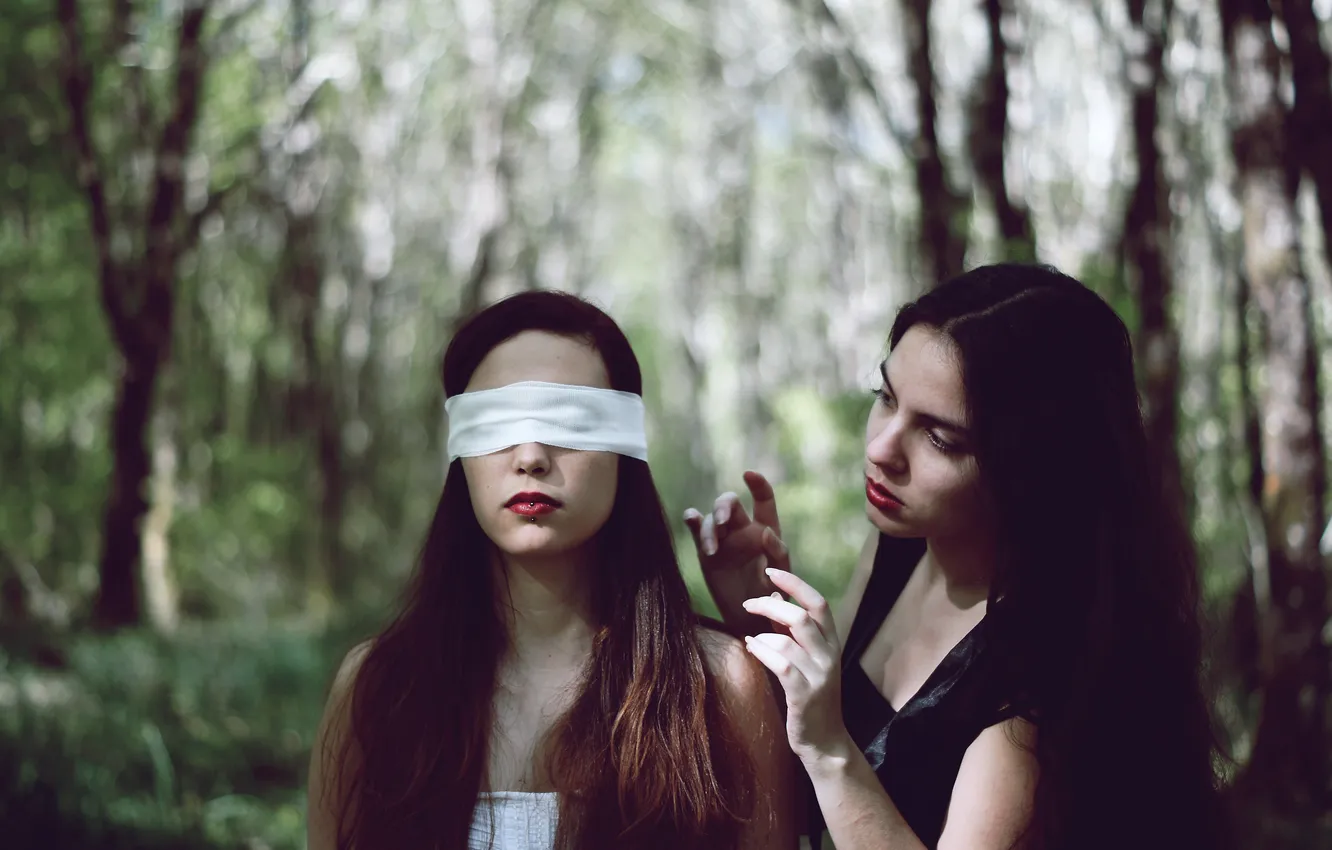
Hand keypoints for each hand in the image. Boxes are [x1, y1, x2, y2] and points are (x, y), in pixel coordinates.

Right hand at [683, 471, 790, 630]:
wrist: (751, 620)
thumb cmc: (773, 598)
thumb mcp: (782, 576)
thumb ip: (777, 553)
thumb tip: (765, 531)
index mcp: (765, 531)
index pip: (763, 501)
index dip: (758, 485)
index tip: (748, 475)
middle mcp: (742, 530)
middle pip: (730, 503)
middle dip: (723, 507)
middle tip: (722, 522)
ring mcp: (722, 539)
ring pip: (711, 518)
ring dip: (709, 528)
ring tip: (712, 550)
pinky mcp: (706, 551)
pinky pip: (696, 527)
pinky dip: (692, 519)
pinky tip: (691, 518)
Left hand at [741, 568, 853, 766]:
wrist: (825, 741)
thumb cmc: (812, 696)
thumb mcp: (808, 660)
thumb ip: (794, 631)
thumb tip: (776, 599)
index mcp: (832, 643)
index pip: (819, 603)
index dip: (795, 584)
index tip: (771, 573)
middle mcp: (829, 656)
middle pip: (802, 617)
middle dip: (770, 606)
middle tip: (748, 605)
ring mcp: (819, 676)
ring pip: (787, 641)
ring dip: (762, 634)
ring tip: (750, 638)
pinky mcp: (804, 695)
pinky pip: (781, 665)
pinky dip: (762, 652)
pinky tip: (751, 648)